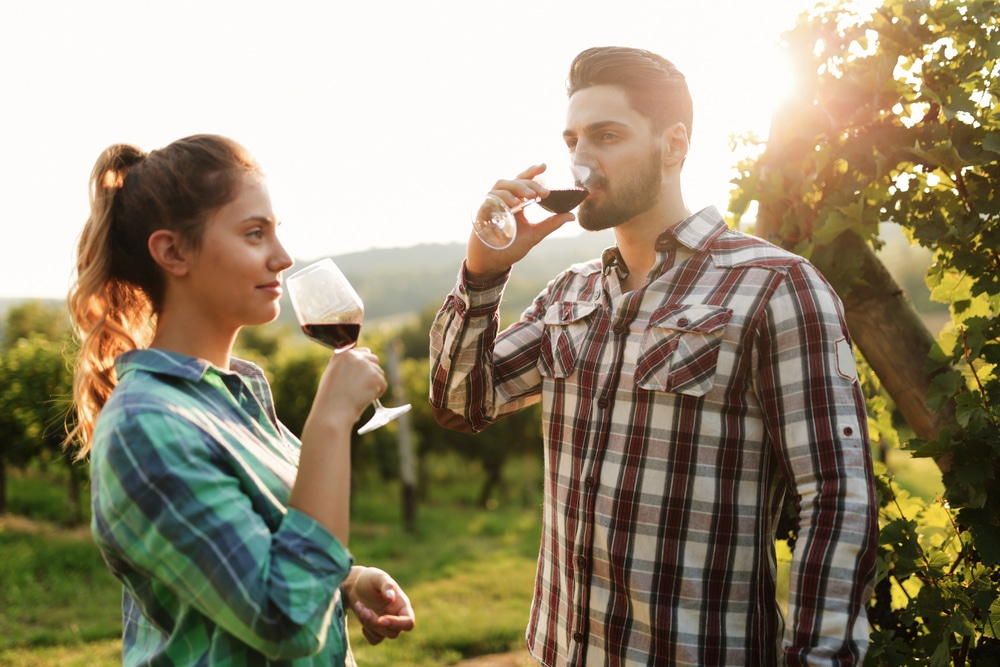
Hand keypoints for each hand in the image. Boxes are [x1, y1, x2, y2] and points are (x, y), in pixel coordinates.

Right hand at [311, 347, 386, 426]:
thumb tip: (364, 358)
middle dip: (372, 373)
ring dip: (374, 384)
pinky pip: (383, 384)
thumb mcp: (333, 374)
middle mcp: (354, 356)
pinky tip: (364, 398)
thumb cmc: (331, 398)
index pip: (363, 352)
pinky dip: (377, 393)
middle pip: (374, 359)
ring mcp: (365, 365)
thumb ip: (347, 364)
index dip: (364, 366)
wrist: (333, 411)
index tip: (360, 377)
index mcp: (342, 354)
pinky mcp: (375, 376)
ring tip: (359, 395)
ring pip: (379, 373)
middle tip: (362, 388)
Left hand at [346, 567, 415, 644]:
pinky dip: (366, 632)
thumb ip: (386, 585)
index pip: (409, 622)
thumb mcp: (378, 577)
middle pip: (393, 633)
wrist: (355, 584)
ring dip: (368, 623)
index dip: (397, 624)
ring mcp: (386, 624)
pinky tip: (362, 615)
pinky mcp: (376, 629)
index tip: (381, 618)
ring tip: (359, 605)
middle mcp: (396, 616)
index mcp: (402, 605)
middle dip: (375, 623)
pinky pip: (374, 640)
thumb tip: (391, 598)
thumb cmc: (370, 578)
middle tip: (364, 609)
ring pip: (382, 636)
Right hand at [466, 163, 574, 280]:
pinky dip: (502, 198)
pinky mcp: (482, 211)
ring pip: (502, 185)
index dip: (532, 172)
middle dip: (530, 184)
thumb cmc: (510, 247)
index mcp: (516, 202)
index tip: (544, 166)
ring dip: (517, 188)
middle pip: (516, 181)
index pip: (523, 181)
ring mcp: (492, 204)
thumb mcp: (535, 234)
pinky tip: (514, 204)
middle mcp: (504, 199)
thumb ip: (551, 224)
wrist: (492, 263)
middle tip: (544, 192)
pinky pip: (490, 198)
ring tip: (530, 197)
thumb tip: (572, 216)